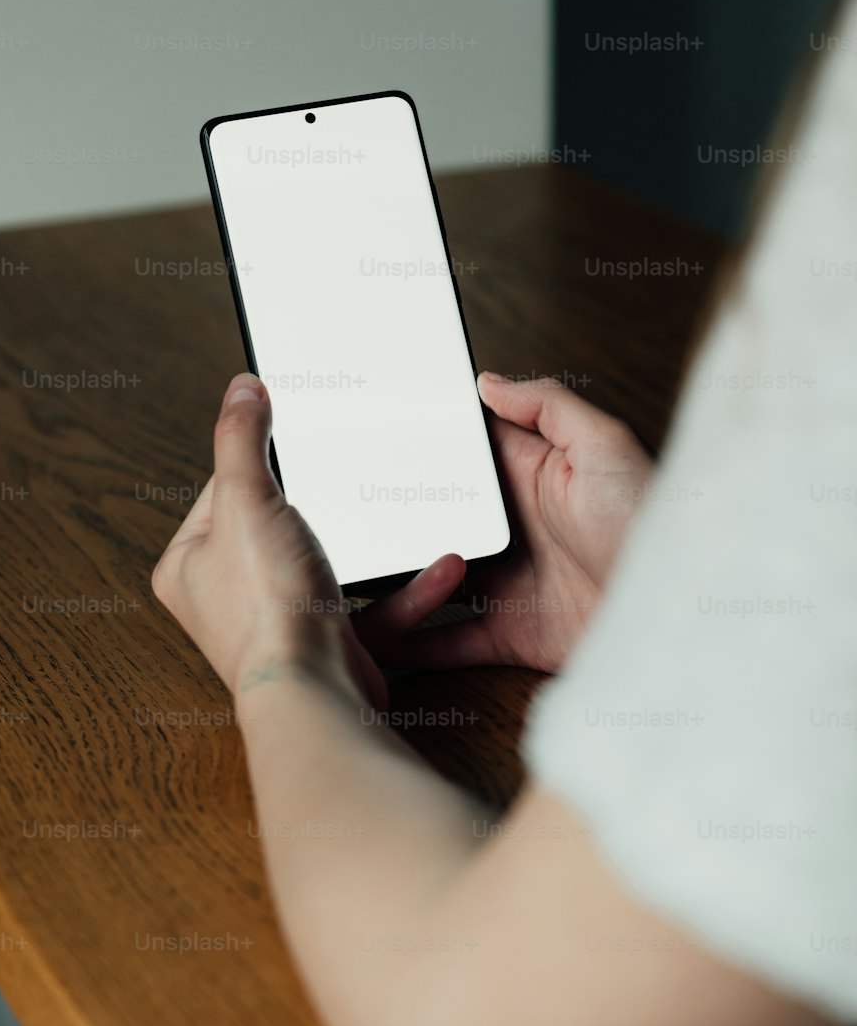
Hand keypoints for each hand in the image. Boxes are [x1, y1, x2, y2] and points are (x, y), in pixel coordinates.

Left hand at [150, 374, 466, 710]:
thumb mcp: (246, 500)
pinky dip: (407, 589)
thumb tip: (240, 390)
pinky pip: (372, 606)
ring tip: (408, 515)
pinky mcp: (328, 645)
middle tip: (356, 475)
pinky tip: (439, 567)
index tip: (299, 438)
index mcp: (188, 563)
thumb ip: (241, 439)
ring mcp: (279, 623)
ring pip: (336, 564)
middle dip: (332, 504)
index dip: (264, 462)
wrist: (315, 695)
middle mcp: (226, 598)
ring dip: (380, 545)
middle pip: (283, 523)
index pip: (225, 488)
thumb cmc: (266, 610)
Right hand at [355, 372, 651, 674]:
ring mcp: (507, 582)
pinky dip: (412, 644)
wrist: (679, 613)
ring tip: (351, 572)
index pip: (464, 455)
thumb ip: (548, 405)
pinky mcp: (509, 634)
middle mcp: (513, 528)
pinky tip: (376, 641)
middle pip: (438, 516)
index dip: (424, 446)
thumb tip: (489, 380)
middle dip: (396, 512)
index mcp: (531, 475)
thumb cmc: (653, 520)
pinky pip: (448, 641)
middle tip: (345, 507)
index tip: (375, 436)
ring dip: (395, 576)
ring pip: (432, 577)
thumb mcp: (606, 443)